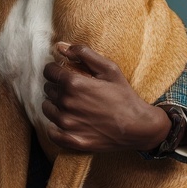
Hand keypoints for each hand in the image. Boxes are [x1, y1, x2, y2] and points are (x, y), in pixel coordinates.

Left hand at [41, 42, 170, 152]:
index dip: (56, 70)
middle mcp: (67, 103)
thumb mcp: (109, 69)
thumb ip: (84, 54)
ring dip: (56, 105)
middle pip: (48, 89)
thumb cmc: (124, 96)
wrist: (139, 127)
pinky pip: (51, 132)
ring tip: (73, 106)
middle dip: (58, 86)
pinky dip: (55, 127)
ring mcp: (67, 124)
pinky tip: (68, 122)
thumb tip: (61, 47)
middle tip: (75, 91)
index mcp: (73, 84)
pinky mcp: (71, 140)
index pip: (49, 71)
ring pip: (47, 108)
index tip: (65, 73)